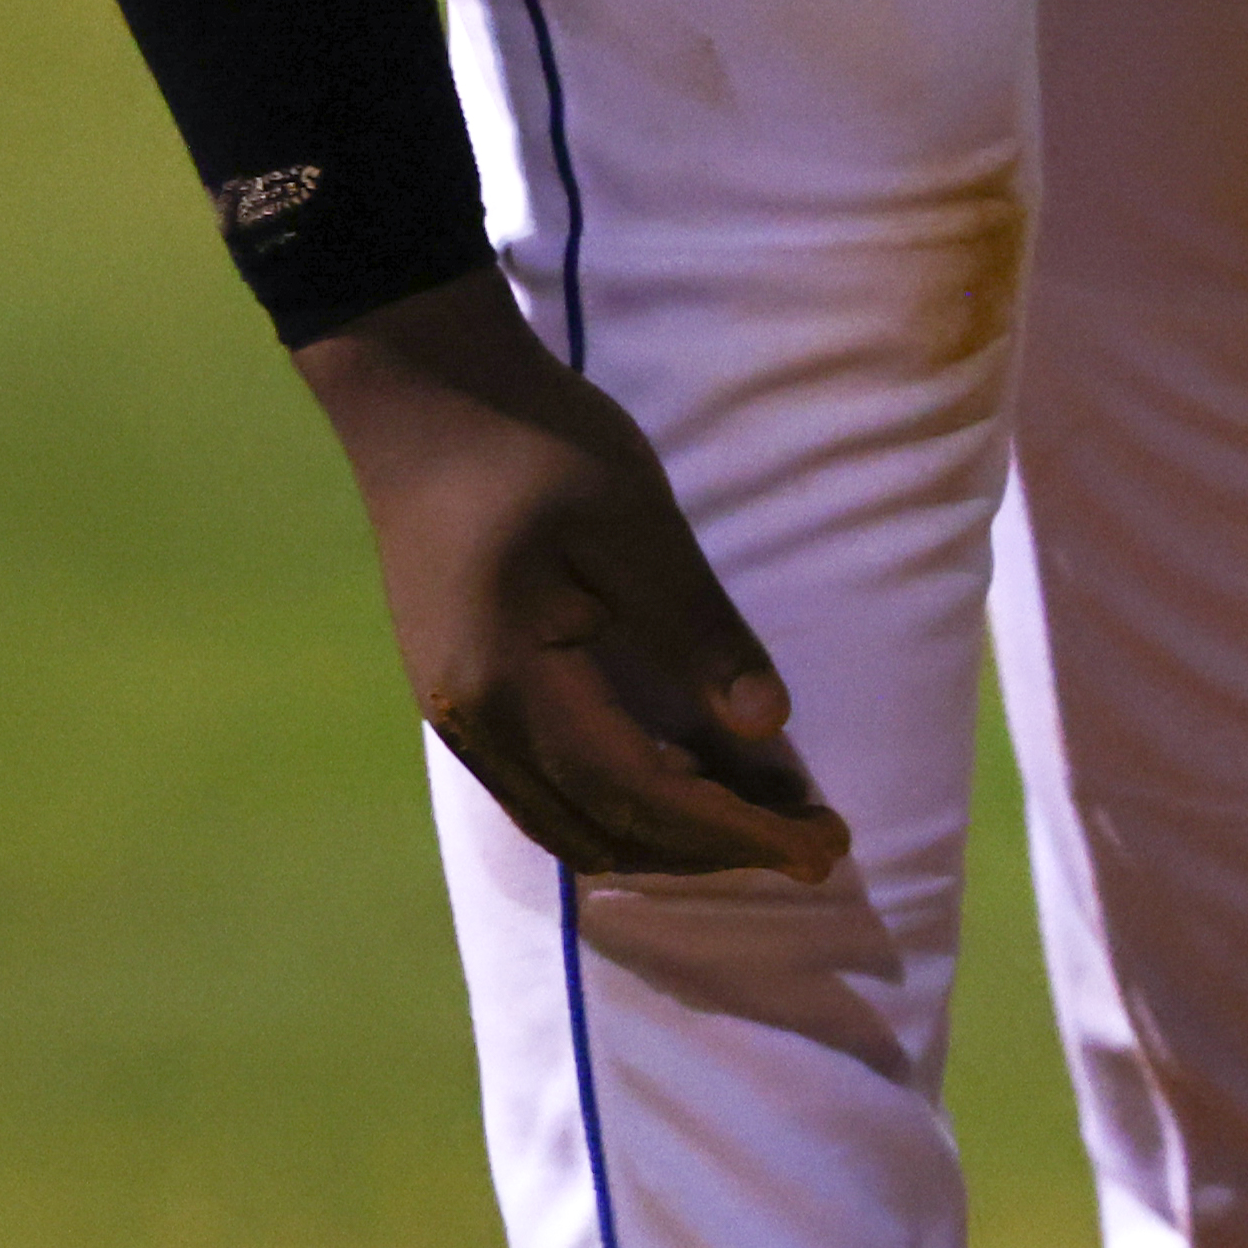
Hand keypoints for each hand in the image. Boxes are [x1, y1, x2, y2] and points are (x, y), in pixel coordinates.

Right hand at [289, 277, 846, 881]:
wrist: (423, 397)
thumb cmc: (535, 445)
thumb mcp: (635, 523)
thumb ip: (698, 628)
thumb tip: (767, 725)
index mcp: (512, 683)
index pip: (643, 792)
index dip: (739, 828)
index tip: (824, 843)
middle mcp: (474, 721)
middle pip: (606, 829)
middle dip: (716, 850)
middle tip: (817, 846)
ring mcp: (457, 714)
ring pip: (569, 823)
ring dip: (668, 843)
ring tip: (761, 830)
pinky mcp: (460, 695)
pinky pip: (543, 791)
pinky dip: (620, 811)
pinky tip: (682, 792)